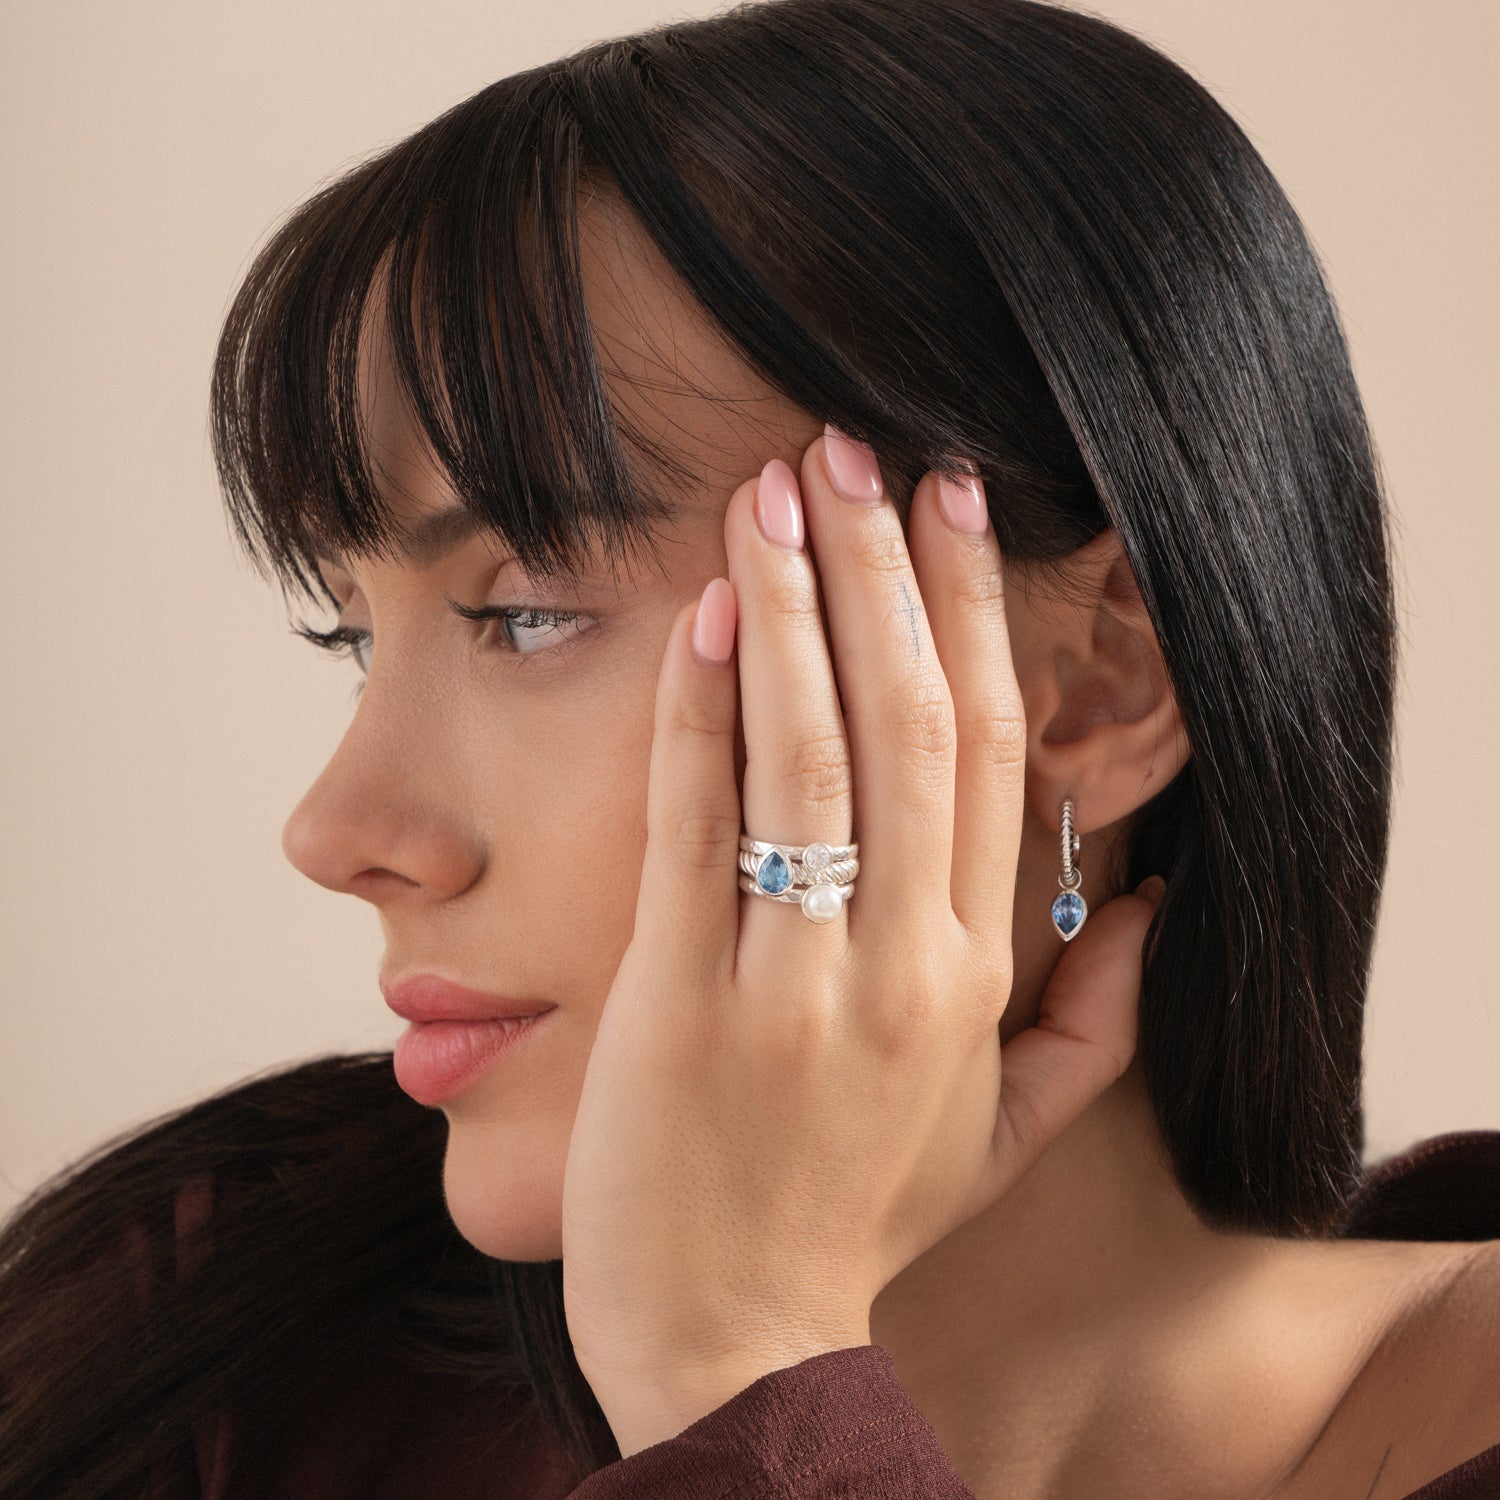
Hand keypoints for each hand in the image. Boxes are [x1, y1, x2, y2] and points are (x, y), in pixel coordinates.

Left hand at [560, 429, 1160, 1455]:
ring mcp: (789, 977)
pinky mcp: (680, 998)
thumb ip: (1090, 1023)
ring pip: (808, 751)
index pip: (989, 750)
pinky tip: (705, 613)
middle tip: (854, 450)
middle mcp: (898, 960)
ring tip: (775, 490)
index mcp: (974, 974)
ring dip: (793, 606)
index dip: (971, 615)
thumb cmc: (857, 1216)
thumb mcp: (1001, 1133)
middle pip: (909, 720)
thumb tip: (1145, 909)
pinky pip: (697, 822)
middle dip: (882, 570)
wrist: (736, 1341)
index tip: (949, 508)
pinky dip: (699, 709)